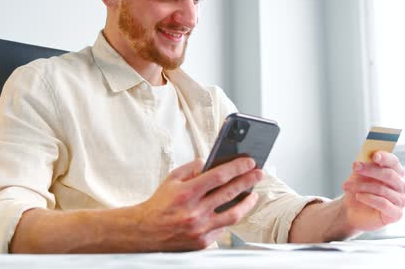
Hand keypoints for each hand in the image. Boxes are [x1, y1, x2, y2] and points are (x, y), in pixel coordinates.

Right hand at [136, 157, 262, 250]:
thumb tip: (211, 162)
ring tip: (253, 194)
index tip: (249, 162)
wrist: (146, 231)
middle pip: (230, 193)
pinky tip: (234, 209)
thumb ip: (192, 168)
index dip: (237, 167)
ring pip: (233, 214)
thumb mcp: (172, 179)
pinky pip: (223, 228)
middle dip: (248, 181)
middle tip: (259, 173)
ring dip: (247, 203)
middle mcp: (195, 212)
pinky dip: (229, 217)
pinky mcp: (202, 242)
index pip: (219, 176)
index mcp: (187, 193)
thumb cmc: (160, 203)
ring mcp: (200, 229)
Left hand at [341, 151, 404, 230]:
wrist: (352, 209)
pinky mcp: (396, 214)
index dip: (385, 157)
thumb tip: (362, 159)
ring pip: (382, 189)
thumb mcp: (359, 174)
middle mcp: (401, 185)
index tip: (374, 156)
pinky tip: (358, 196)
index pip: (394, 162)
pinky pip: (383, 204)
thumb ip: (363, 165)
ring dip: (362, 186)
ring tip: (347, 186)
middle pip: (389, 175)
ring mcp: (400, 200)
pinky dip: (369, 199)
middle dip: (370, 170)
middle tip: (355, 167)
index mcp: (395, 172)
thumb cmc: (359, 189)